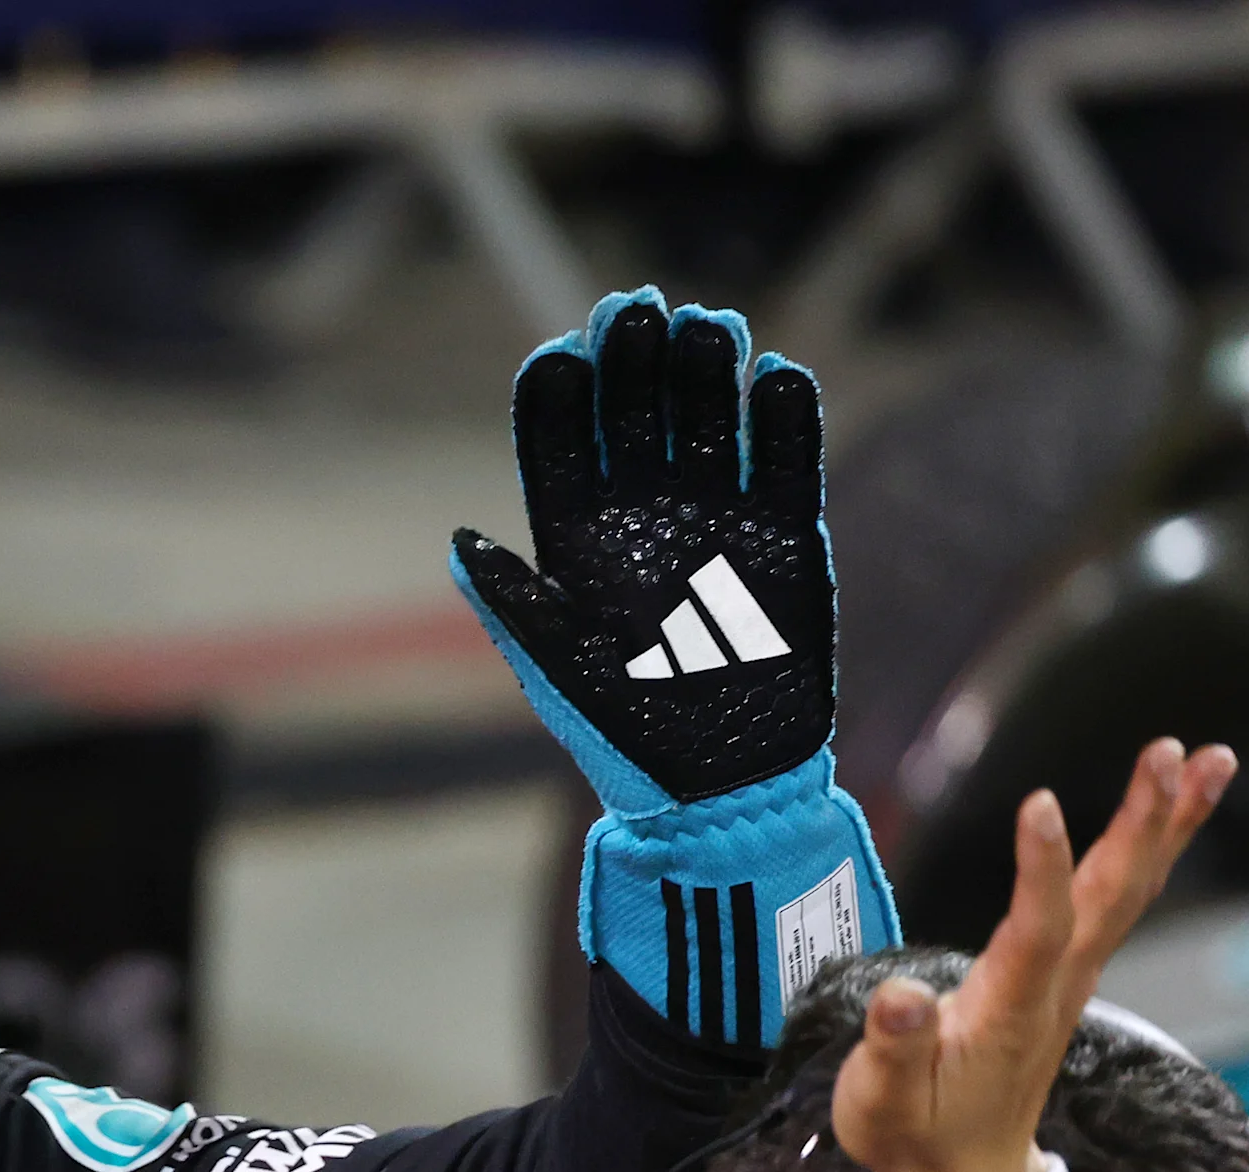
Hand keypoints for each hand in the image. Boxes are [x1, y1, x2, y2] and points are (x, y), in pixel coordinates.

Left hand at [452, 291, 830, 808]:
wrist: (722, 783)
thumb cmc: (624, 735)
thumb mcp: (561, 670)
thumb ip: (518, 603)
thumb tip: (462, 540)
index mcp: (578, 538)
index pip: (561, 443)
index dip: (561, 393)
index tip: (562, 353)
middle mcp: (644, 514)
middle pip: (635, 412)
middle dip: (633, 361)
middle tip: (636, 311)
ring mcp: (716, 516)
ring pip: (708, 419)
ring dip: (706, 371)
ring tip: (706, 327)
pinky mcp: (786, 533)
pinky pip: (787, 460)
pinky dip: (785, 418)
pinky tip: (775, 377)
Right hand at [835, 738, 1236, 1171]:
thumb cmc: (914, 1136)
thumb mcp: (880, 1102)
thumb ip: (890, 1049)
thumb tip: (900, 999)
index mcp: (1005, 1013)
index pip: (1035, 929)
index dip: (1040, 868)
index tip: (1039, 804)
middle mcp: (1051, 990)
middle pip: (1110, 897)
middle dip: (1141, 823)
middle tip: (1168, 755)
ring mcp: (1067, 982)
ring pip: (1128, 893)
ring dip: (1166, 826)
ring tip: (1203, 761)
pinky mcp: (1066, 977)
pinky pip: (1119, 903)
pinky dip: (1148, 853)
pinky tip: (1162, 817)